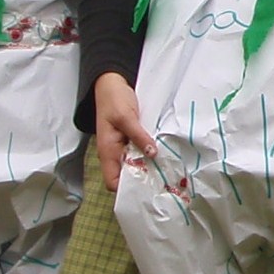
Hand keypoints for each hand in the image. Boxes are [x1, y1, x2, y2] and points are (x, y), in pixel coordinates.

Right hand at [94, 72, 156, 192]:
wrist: (111, 84)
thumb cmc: (113, 99)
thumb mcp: (126, 117)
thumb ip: (138, 136)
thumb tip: (152, 153)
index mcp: (107, 151)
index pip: (112, 182)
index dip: (126, 189)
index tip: (146, 189)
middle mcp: (114, 153)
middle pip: (126, 177)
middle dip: (142, 180)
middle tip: (163, 182)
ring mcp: (122, 147)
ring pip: (134, 166)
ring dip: (147, 168)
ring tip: (166, 171)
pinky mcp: (130, 140)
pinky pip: (139, 154)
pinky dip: (149, 156)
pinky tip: (162, 156)